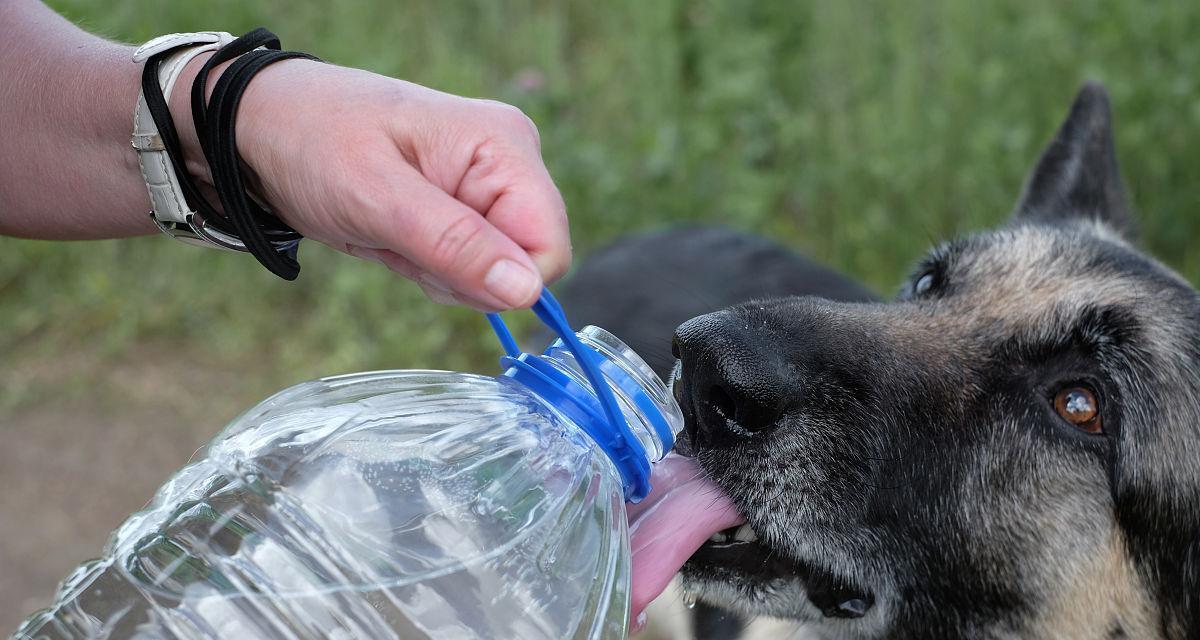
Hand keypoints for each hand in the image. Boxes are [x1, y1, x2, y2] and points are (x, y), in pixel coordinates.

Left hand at [173, 58, 569, 310]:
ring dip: (442, 273)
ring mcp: (489, 186)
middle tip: (402, 241)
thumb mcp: (377, 197)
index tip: (435, 264)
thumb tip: (526, 292)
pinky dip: (431, 268)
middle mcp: (510, 162)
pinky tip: (396, 238)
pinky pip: (472, 266)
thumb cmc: (313, 141)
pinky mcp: (467, 208)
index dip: (499, 278)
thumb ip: (455, 245)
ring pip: (498, 272)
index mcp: (504, 145)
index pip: (549, 246)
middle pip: (524, 262)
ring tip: (392, 234)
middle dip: (463, 274)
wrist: (263, 127)